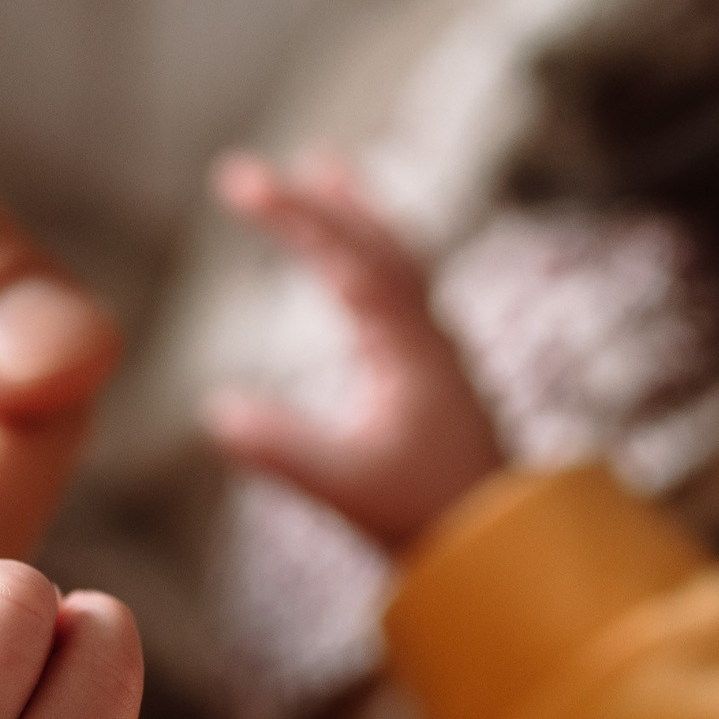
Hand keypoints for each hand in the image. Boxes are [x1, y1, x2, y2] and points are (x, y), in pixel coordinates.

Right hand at [207, 153, 503, 550]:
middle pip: (377, 241)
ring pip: (399, 260)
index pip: (344, 258)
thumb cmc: (429, 517)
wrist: (503, 549)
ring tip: (329, 176)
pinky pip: (404, 290)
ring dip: (360, 215)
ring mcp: (438, 353)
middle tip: (269, 169)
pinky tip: (362, 275)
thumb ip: (281, 448)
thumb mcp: (343, 486)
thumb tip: (216, 411)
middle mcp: (429, 335)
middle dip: (322, 201)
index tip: (236, 179)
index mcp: (408, 347)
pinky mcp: (438, 377)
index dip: (290, 214)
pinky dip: (376, 257)